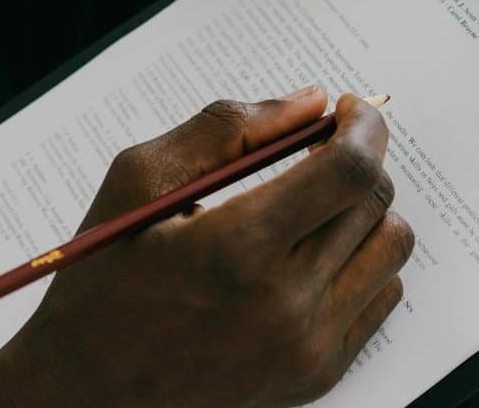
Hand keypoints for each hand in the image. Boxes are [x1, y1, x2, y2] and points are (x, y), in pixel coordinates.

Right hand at [0, 88, 411, 407]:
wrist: (87, 391)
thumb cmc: (105, 278)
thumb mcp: (139, 180)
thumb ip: (228, 128)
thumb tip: (312, 101)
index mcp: (237, 249)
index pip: (349, 170)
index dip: (363, 126)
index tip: (349, 109)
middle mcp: (284, 305)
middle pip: (374, 200)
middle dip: (355, 159)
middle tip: (317, 151)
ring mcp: (307, 347)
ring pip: (391, 245)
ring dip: (364, 209)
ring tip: (316, 206)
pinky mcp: (319, 374)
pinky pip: (382, 293)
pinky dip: (361, 260)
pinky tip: (313, 255)